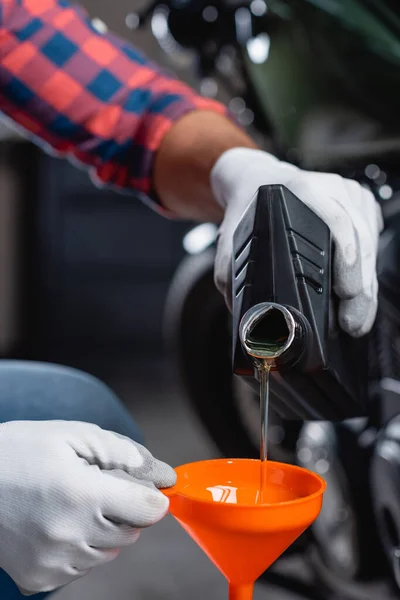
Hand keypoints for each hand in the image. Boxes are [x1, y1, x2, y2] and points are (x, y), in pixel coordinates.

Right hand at [0, 420, 175, 594]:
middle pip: (132, 532)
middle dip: (125, 509)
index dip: (150, 496)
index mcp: (82, 494)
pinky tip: (56, 524)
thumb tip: (163, 475)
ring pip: (108, 551)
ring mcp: (54, 562)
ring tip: (70, 504)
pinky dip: (80, 548)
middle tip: (95, 488)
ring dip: (102, 529)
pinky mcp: (39, 579)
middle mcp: (70, 534)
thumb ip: (123, 452)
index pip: (148, 510)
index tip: (141, 487)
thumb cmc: (18, 451)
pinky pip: (81, 567)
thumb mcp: (72, 435)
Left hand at [211, 148, 383, 336]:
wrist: (257, 179)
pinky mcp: (361, 204)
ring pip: (369, 244)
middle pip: (358, 239)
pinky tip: (359, 296)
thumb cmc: (247, 206)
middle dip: (360, 288)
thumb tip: (237, 310)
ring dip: (366, 287)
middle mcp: (330, 188)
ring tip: (355, 320)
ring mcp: (349, 194)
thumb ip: (228, 272)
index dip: (346, 256)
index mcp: (301, 189)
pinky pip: (372, 241)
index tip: (347, 291)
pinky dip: (367, 272)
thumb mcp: (230, 234)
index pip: (335, 220)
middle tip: (352, 322)